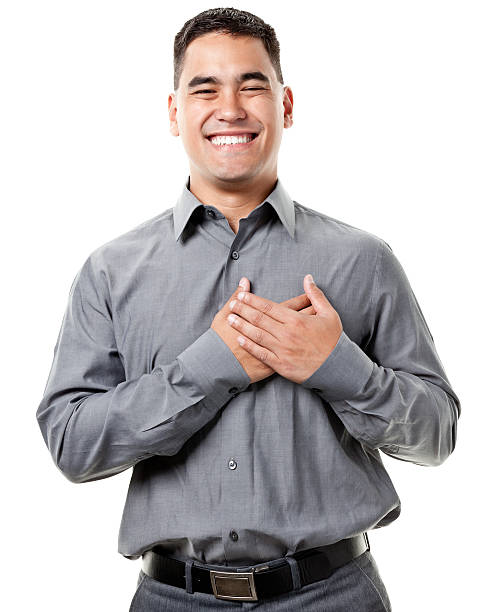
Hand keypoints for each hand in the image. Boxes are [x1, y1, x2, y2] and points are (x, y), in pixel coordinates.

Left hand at [226, 274, 342, 383]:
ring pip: (257, 335)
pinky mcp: (281, 365)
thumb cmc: (333, 340)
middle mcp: (287, 334)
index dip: (253, 300)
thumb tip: (308, 278)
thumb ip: (316, 295)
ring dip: (242, 326)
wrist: (338, 368)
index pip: (269, 307)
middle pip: (259, 319)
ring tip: (230, 319)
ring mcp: (283, 350)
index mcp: (296, 321)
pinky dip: (250, 346)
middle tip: (232, 304)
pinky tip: (240, 339)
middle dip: (243, 310)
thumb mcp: (329, 314)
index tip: (241, 295)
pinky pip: (261, 354)